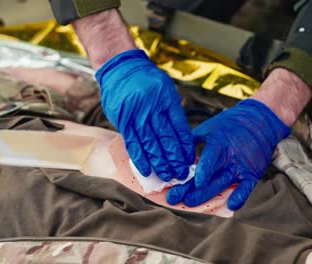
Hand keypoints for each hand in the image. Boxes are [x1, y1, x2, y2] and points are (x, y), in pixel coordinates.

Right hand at [96, 49, 194, 180]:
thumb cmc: (146, 79)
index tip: (190, 159)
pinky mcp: (123, 122)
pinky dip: (140, 158)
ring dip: (160, 163)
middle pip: (167, 140)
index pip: (180, 128)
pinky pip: (133, 144)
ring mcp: (137, 116)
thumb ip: (172, 111)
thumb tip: (181, 138)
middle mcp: (153, 110)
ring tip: (168, 176)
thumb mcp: (166, 89)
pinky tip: (147, 170)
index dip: (186, 146)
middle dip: (175, 159)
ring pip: (151, 145)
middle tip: (182, 173)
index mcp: (167, 101)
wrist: (121, 68)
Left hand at [166, 99, 290, 209]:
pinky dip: (239, 198)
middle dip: (192, 189)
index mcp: (220, 143)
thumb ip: (192, 140)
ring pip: (223, 184)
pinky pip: (246, 189)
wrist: (260, 121)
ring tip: (189, 203)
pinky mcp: (252, 175)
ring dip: (206, 196)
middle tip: (175, 197)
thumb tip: (174, 152)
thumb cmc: (230, 124)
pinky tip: (230, 206)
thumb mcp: (210, 127)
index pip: (210, 159)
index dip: (203, 171)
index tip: (194, 182)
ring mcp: (242, 168)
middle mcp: (231, 157)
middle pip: (211, 176)